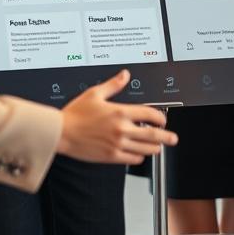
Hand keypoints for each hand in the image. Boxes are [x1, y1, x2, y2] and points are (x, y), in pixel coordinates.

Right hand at [58, 70, 177, 164]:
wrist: (61, 132)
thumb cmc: (75, 114)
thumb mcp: (95, 93)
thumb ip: (113, 84)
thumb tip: (125, 75)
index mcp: (120, 112)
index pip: (149, 114)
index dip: (160, 117)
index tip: (162, 119)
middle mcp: (122, 129)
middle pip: (153, 134)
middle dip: (166, 137)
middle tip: (173, 138)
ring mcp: (117, 144)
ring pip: (145, 149)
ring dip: (154, 148)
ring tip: (158, 147)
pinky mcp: (111, 156)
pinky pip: (132, 159)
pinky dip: (139, 157)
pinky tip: (139, 154)